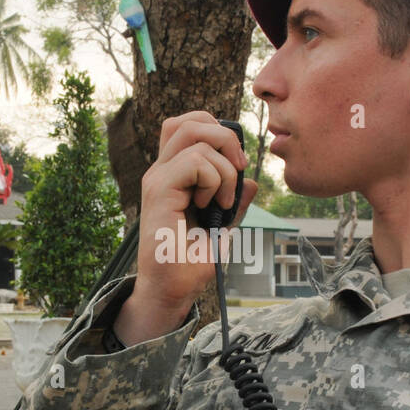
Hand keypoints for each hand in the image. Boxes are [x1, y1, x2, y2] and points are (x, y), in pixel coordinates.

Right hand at [115, 111, 257, 343]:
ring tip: (223, 200)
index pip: (190, 126)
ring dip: (224, 167)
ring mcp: (158, 178)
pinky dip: (216, 180)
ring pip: (195, 135)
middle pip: (190, 120)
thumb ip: (235, 201)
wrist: (173, 289)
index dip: (218, 132)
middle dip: (226, 137)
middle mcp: (162, 171)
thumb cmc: (191, 262)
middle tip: (238, 170)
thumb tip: (252, 181)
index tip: (237, 164)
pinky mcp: (159, 190)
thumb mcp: (223, 226)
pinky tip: (212, 206)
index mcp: (174, 174)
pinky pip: (196, 161)